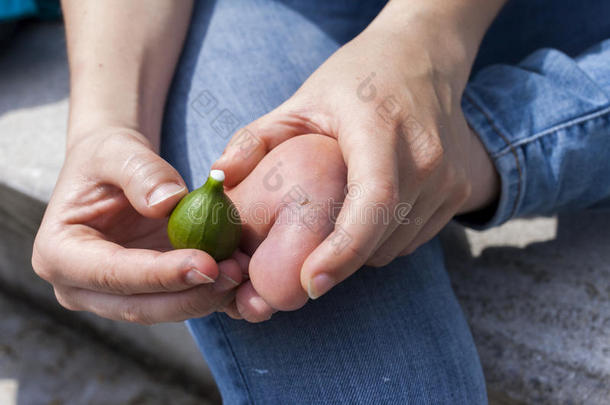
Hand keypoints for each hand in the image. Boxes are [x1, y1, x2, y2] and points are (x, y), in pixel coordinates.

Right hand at [32, 127, 244, 323]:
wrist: (117, 169)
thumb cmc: (109, 157)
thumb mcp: (118, 151)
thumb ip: (140, 172)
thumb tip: (168, 203)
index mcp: (59, 253)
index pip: (113, 273)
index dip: (161, 274)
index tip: (206, 264)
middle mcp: (81, 286)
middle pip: (139, 305)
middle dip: (190, 295)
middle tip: (233, 274)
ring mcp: (113, 295)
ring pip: (163, 310)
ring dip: (205, 297)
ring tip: (241, 272)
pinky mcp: (145, 293)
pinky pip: (179, 301)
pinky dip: (210, 292)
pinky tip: (238, 276)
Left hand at [215, 5, 499, 299]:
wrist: (422, 57)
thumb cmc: (356, 78)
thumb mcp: (301, 101)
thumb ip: (255, 139)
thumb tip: (216, 179)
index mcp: (382, 129)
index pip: (372, 201)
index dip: (342, 251)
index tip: (309, 283)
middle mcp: (427, 157)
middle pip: (381, 237)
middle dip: (338, 259)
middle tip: (298, 261)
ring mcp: (449, 177)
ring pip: (397, 246)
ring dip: (361, 251)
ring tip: (334, 227)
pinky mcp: (460, 190)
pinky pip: (414, 238)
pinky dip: (384, 240)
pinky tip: (363, 214)